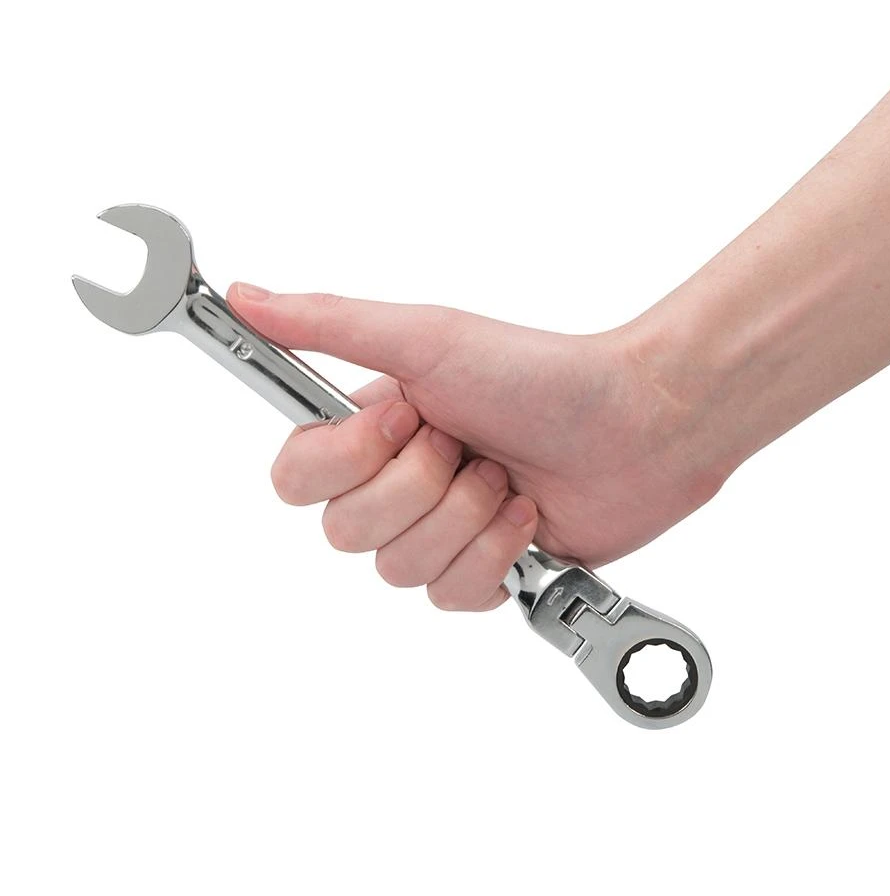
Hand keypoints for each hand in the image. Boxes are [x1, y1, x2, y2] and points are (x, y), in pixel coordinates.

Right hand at [227, 284, 727, 610]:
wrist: (638, 424)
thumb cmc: (542, 372)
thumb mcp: (428, 338)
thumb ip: (330, 325)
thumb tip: (245, 299)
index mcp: (372, 429)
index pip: (295, 478)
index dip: (342, 462)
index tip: (404, 421)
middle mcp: (398, 483)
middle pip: (345, 532)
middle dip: (418, 488)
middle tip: (467, 446)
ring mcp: (440, 530)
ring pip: (398, 570)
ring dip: (463, 517)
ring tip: (504, 477)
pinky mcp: (483, 571)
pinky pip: (450, 595)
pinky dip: (495, 552)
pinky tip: (525, 515)